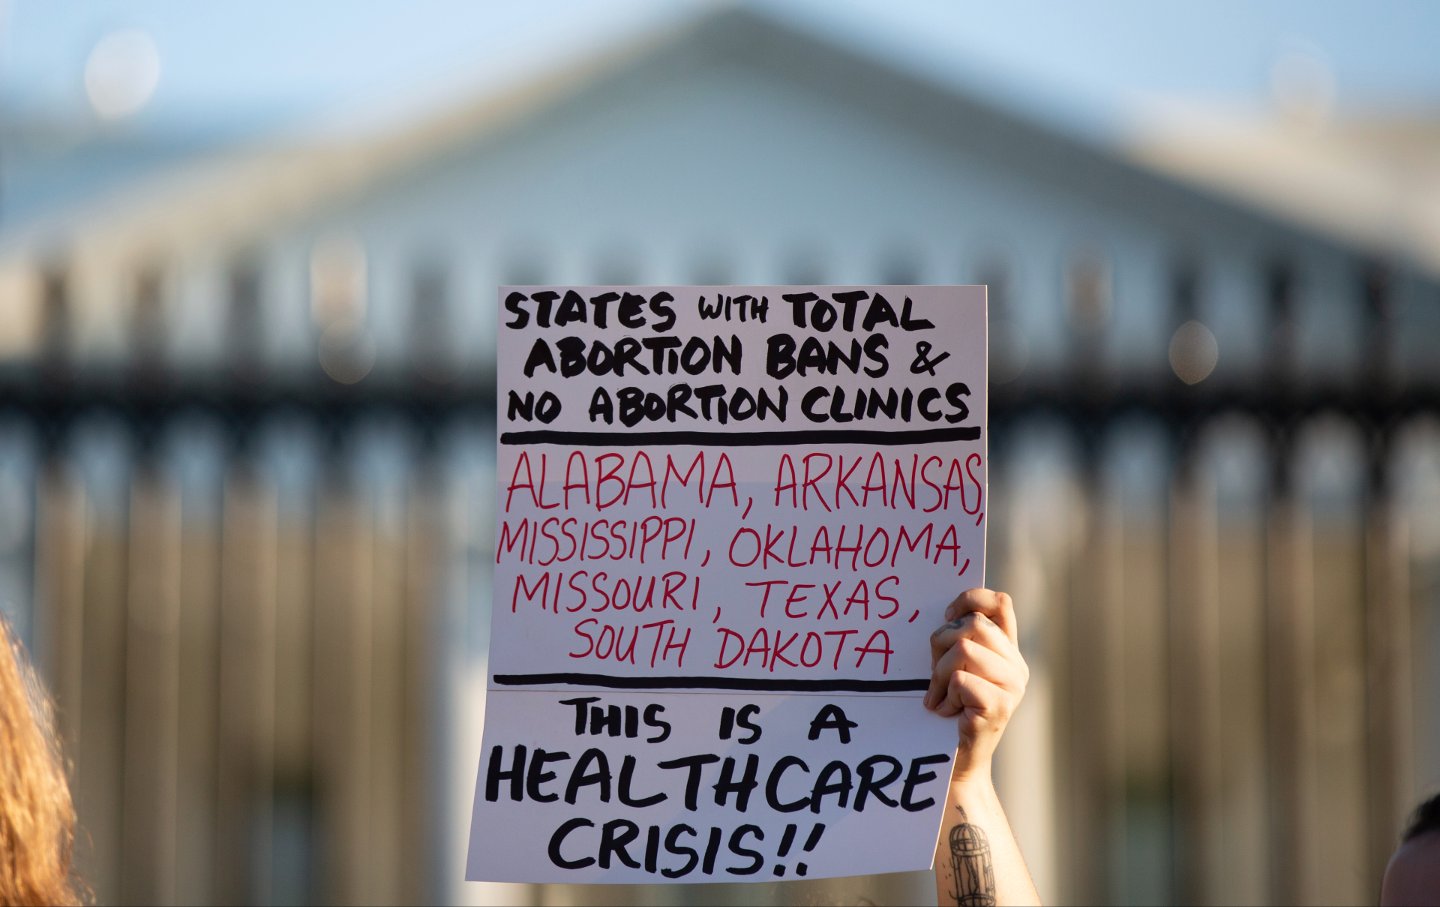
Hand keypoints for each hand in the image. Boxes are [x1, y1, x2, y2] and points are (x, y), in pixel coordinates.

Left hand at [923, 588, 1027, 782]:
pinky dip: (945, 695)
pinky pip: (960, 679)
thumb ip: (961, 640)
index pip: (999, 602)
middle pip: (973, 624)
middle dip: (941, 643)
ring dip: (939, 673)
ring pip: (964, 649)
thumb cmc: (950, 711)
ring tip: (939, 696)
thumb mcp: (955, 667)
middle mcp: (1017, 666)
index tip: (946, 617)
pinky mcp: (1000, 706)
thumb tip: (946, 611)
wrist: (957, 763)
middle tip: (934, 674)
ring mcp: (1012, 687)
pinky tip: (948, 712)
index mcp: (1008, 651)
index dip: (970, 599)